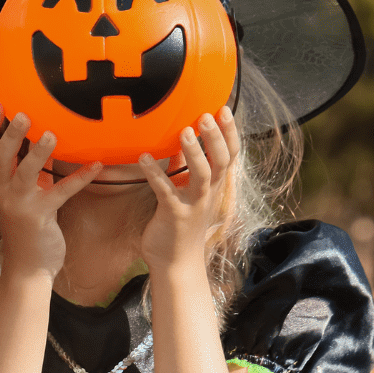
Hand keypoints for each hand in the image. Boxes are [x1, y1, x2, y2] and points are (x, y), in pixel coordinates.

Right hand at [0, 101, 101, 275]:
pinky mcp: (40, 217)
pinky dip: (79, 178)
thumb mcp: (21, 193)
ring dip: (38, 153)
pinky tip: (96, 166)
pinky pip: (60, 193)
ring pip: (25, 173)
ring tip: (51, 134)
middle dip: (10, 134)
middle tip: (22, 113)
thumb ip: (26, 169)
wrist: (28, 266)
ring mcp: (19, 204)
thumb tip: (41, 139)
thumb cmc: (26, 226)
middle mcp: (2, 191)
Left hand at [139, 107, 239, 270]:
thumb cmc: (180, 225)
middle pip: (221, 161)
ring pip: (201, 175)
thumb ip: (186, 167)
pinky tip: (143, 158)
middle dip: (216, 137)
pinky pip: (165, 191)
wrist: (176, 263)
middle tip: (206, 114)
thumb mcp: (188, 192)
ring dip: (194, 152)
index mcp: (215, 186)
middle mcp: (209, 194)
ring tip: (184, 131)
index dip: (229, 132)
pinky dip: (155, 174)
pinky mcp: (175, 216)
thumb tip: (183, 139)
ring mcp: (194, 205)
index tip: (223, 108)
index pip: (230, 155)